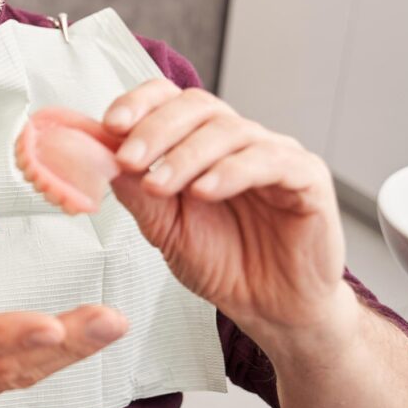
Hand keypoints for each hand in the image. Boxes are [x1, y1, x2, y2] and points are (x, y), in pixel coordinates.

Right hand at [0, 208, 127, 407]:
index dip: (7, 334)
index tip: (50, 324)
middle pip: (8, 363)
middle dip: (65, 344)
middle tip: (109, 320)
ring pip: (24, 374)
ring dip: (73, 352)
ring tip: (112, 324)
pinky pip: (24, 377)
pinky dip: (61, 359)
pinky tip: (92, 337)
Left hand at [103, 80, 347, 338]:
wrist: (270, 309)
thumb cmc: (222, 263)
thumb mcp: (164, 229)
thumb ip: (136, 192)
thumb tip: (99, 156)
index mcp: (199, 142)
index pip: (169, 98)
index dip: (139, 103)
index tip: (109, 124)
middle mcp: (237, 140)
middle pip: (197, 106)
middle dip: (155, 129)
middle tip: (129, 158)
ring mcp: (275, 154)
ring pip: (229, 130)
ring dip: (186, 155)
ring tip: (159, 183)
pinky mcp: (308, 178)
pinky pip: (272, 160)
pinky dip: (232, 171)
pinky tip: (204, 190)